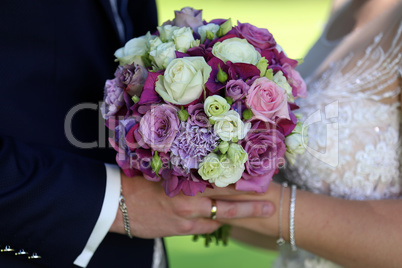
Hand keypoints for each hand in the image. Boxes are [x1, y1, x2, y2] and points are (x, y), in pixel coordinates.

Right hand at [109, 173, 274, 237]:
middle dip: (250, 206)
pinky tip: (220, 218)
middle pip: (226, 204)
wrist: (117, 203)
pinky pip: (205, 228)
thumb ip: (187, 171)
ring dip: (236, 215)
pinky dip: (214, 222)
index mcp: (187, 180)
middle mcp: (190, 200)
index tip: (260, 179)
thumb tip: (207, 168)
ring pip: (219, 218)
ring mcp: (186, 218)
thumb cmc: (139, 181)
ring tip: (257, 212)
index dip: (242, 182)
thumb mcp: (165, 170)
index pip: (221, 181)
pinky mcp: (181, 230)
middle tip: (270, 205)